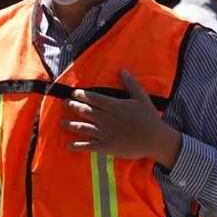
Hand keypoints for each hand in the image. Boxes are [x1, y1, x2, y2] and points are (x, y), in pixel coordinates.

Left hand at [64, 70, 181, 167]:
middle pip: (85, 111)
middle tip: (64, 103)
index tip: (73, 93)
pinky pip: (88, 146)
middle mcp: (107, 119)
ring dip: (70, 124)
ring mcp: (105, 133)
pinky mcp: (106, 146)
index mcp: (114, 106)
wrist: (156, 140)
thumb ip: (131, 84)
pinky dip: (77, 146)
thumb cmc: (150, 118)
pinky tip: (68, 145)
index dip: (81, 95)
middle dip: (73, 106)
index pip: (93, 98)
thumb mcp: (142, 98)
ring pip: (83, 127)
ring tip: (61, 122)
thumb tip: (122, 70)